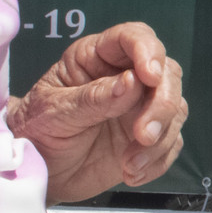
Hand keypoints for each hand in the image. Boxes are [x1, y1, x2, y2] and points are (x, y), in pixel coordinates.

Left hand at [8, 23, 187, 203]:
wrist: (35, 174)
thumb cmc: (35, 132)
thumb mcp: (54, 113)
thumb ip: (92, 98)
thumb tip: (133, 81)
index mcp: (96, 58)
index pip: (132, 38)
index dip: (148, 50)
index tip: (150, 77)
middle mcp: (125, 78)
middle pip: (167, 74)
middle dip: (162, 105)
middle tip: (142, 135)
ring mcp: (140, 108)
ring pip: (175, 109)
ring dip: (160, 139)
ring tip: (129, 165)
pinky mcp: (148, 138)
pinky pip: (171, 143)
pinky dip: (158, 161)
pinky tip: (131, 173)